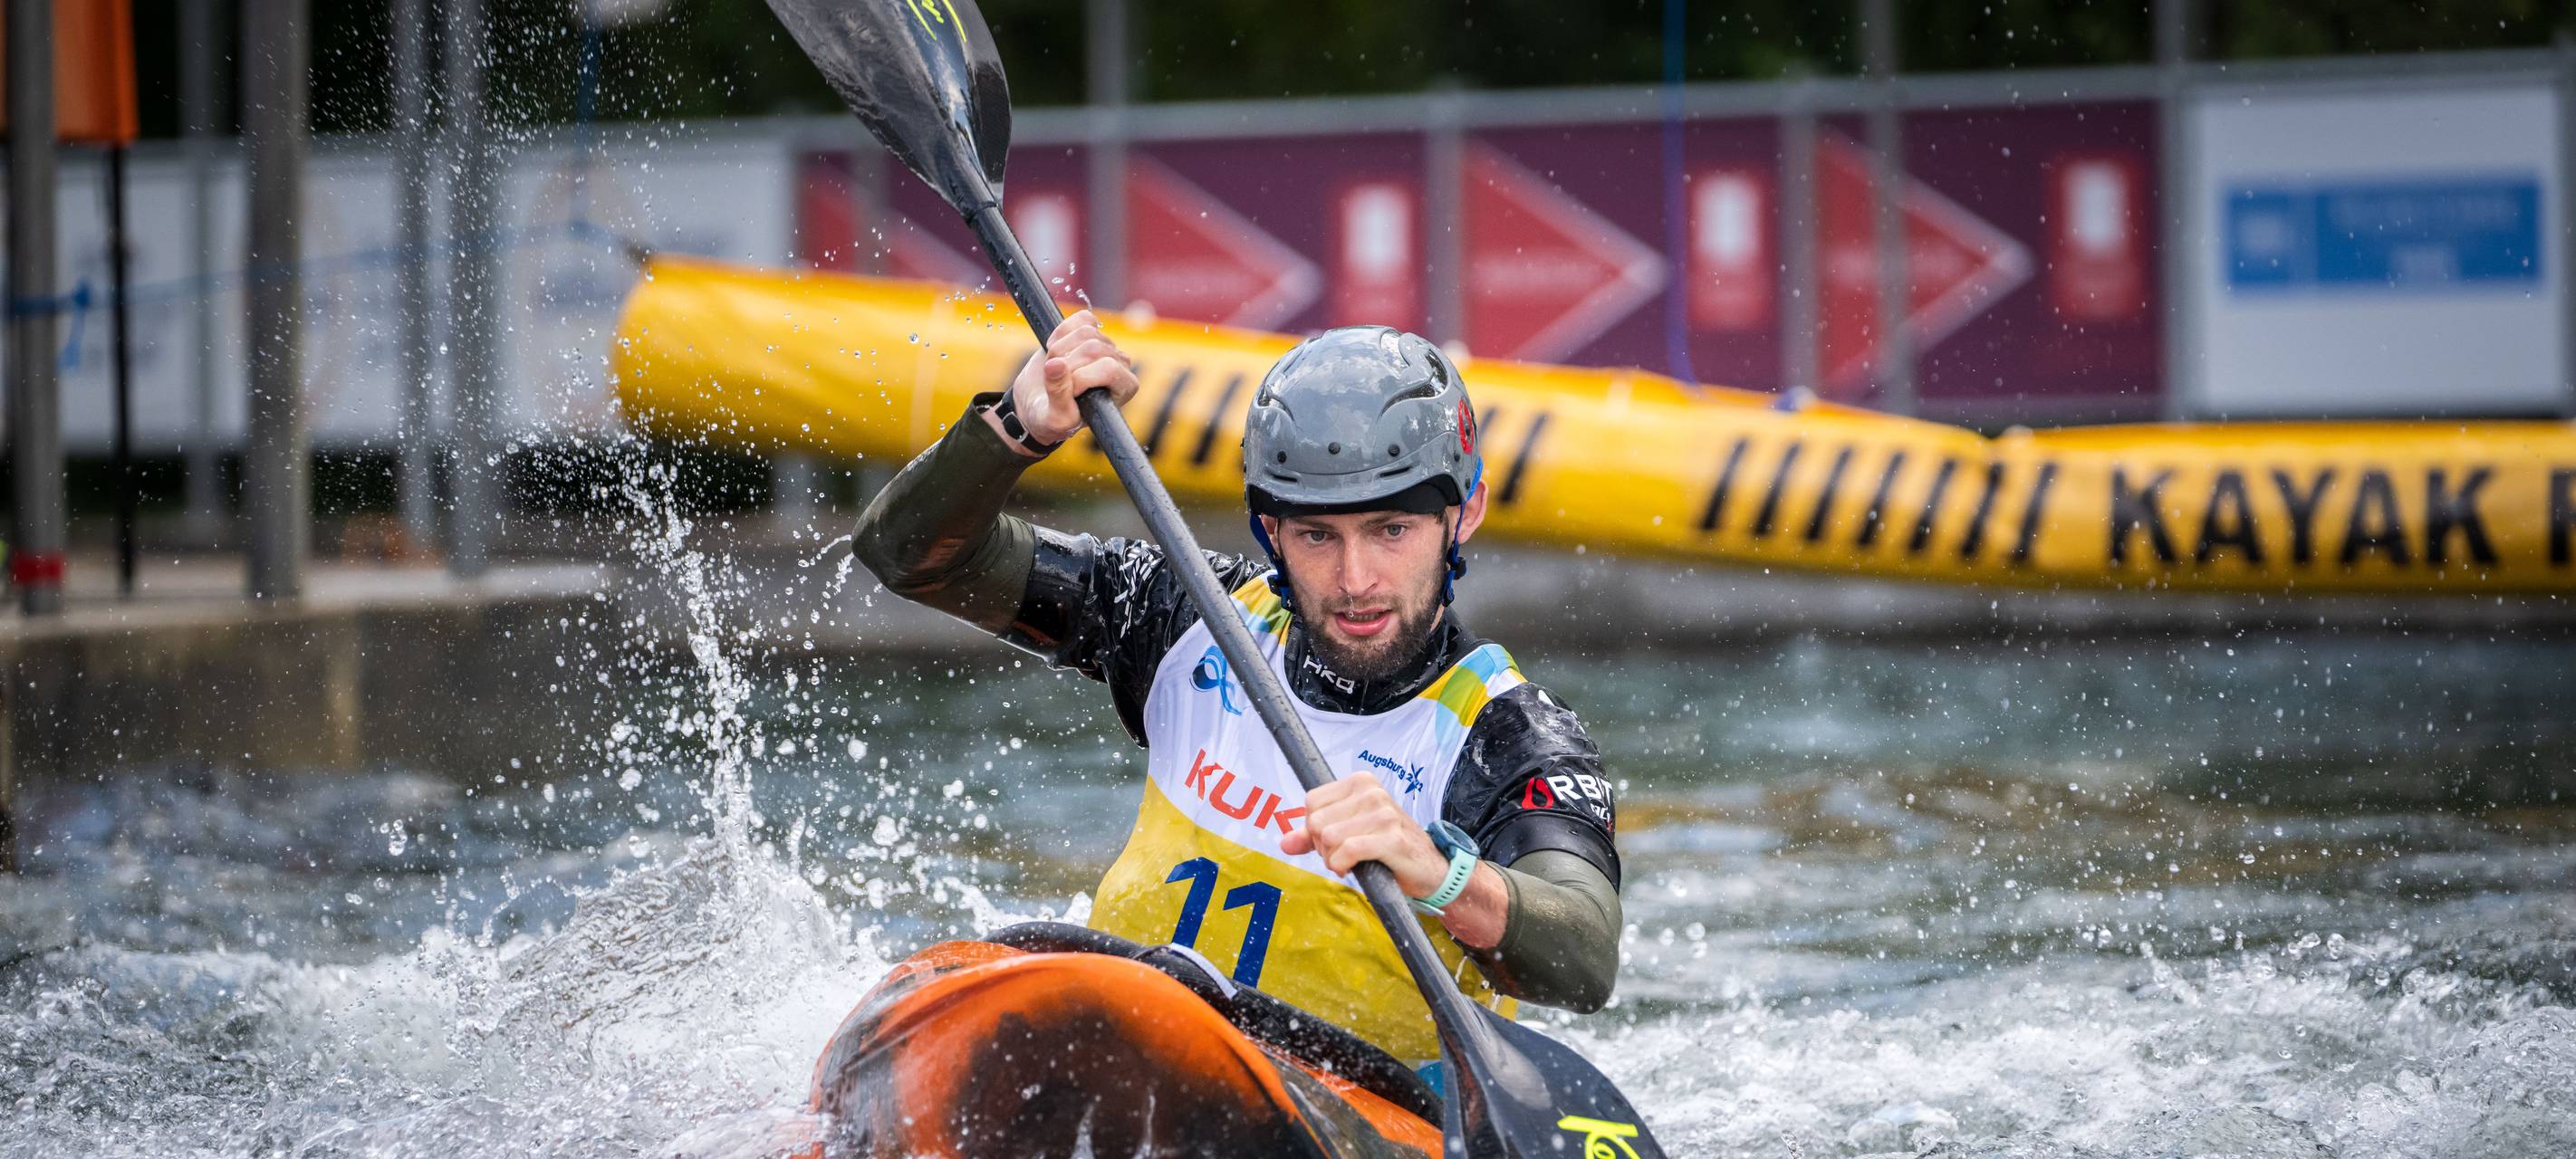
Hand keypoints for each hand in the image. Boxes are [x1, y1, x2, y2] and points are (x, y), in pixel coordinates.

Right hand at [992, 309, 1138, 451]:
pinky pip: (1080, 318)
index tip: (1069, 393)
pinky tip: (1057, 352)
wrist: (1037, 405)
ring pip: (1085, 331)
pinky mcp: (1091, 330)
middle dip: (1065, 363)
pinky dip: (1060, 333)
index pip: (1108, 369)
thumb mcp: (1054, 418)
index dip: (1081, 378)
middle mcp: (1121, 364)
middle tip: (1055, 382)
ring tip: (1055, 370)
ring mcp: (1106, 345)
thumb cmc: (1051, 419)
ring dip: (1059, 350)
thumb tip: (1056, 363)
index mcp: (1124, 388)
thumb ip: (1058, 394)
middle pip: (1094, 348)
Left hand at [1279, 771, 1451, 898]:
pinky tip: (1352, 868)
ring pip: (1329, 837)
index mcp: (1361, 783)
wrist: (1429, 867)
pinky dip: (1342, 865)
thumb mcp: (1349, 833)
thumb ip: (1313, 836)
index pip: (1311, 802)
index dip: (1313, 829)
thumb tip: (1284, 843)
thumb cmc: (1388, 847)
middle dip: (1322, 847)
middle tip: (1342, 855)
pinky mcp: (1392, 839)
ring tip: (1350, 861)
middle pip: (1317, 822)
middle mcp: (1373, 792)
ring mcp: (1384, 814)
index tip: (1332, 840)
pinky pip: (1347, 851)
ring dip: (1333, 858)